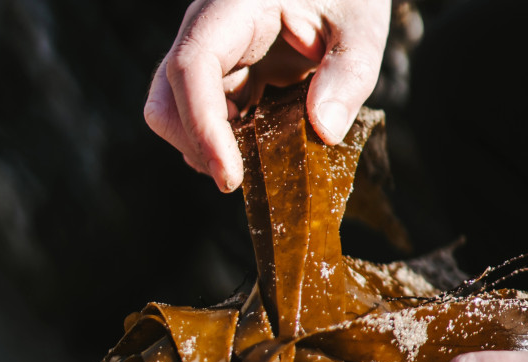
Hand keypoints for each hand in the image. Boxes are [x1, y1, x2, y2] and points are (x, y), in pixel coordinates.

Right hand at [144, 0, 390, 191]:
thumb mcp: (361, 26)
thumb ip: (349, 74)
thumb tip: (325, 132)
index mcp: (234, 7)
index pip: (192, 67)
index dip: (202, 126)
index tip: (229, 177)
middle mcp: (209, 32)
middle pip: (167, 98)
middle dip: (197, 146)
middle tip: (241, 179)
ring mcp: (213, 58)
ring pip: (178, 115)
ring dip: (211, 149)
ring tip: (263, 161)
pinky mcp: (225, 79)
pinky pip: (207, 120)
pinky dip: (228, 145)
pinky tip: (265, 150)